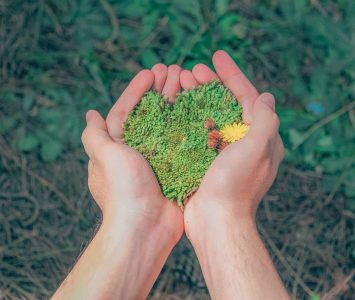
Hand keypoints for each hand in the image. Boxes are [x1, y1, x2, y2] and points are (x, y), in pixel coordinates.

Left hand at [82, 66, 183, 242]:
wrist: (145, 228)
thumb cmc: (123, 190)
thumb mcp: (104, 157)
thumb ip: (95, 135)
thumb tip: (90, 114)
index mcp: (118, 147)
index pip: (126, 111)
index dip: (138, 90)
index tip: (151, 72)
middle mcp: (137, 152)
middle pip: (150, 114)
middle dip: (160, 91)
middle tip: (174, 71)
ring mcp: (158, 160)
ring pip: (168, 124)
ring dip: (176, 103)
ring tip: (187, 82)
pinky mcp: (176, 168)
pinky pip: (183, 142)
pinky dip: (190, 125)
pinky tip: (200, 109)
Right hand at [180, 50, 283, 237]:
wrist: (216, 221)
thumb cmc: (235, 186)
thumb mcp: (256, 149)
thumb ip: (265, 120)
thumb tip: (266, 96)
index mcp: (260, 138)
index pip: (248, 97)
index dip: (232, 75)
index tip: (216, 56)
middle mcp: (244, 143)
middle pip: (227, 104)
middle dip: (210, 84)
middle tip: (191, 70)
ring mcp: (224, 152)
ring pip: (211, 116)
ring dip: (196, 98)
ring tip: (180, 83)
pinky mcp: (207, 160)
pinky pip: (199, 132)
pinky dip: (189, 118)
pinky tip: (176, 108)